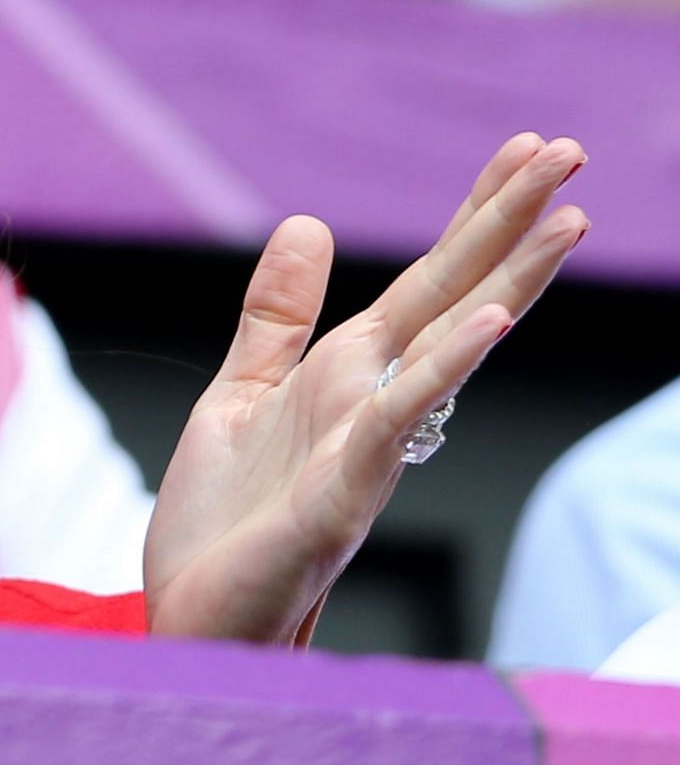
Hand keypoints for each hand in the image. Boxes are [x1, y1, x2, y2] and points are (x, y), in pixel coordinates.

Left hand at [144, 134, 587, 643]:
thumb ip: (277, 316)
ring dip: (507, 285)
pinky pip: (398, 420)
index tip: (527, 149)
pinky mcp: (341, 494)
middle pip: (454, 297)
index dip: (475, 215)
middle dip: (509, 226)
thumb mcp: (240, 392)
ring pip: (448, 351)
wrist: (190, 616)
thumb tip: (307, 222)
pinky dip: (440, 370)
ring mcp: (367, 448)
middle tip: (572, 152)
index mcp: (348, 375)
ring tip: (569, 220)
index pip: (428, 281)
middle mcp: (373, 404)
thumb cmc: (224, 521)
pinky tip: (486, 322)